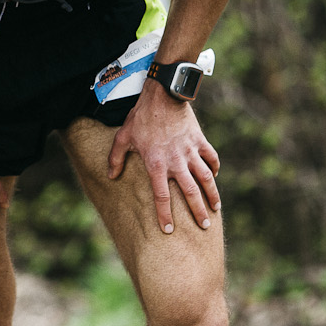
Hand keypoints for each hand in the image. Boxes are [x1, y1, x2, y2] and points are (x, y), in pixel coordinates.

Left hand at [108, 86, 220, 233]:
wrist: (163, 95)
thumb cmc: (140, 117)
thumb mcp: (123, 137)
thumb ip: (115, 158)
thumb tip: (110, 176)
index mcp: (156, 164)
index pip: (161, 196)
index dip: (164, 214)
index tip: (168, 230)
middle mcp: (176, 161)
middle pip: (190, 192)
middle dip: (198, 212)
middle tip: (204, 227)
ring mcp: (190, 151)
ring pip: (206, 178)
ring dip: (212, 194)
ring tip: (215, 209)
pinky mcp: (200, 141)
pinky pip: (211, 158)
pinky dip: (214, 168)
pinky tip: (215, 177)